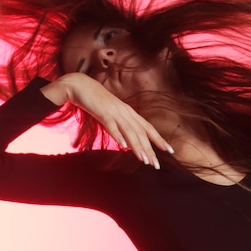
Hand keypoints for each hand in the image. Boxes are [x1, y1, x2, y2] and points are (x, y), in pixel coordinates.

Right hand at [41, 73, 173, 168]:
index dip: (159, 139)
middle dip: (149, 149)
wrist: (81, 85)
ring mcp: (115, 112)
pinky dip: (118, 135)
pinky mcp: (102, 112)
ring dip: (137, 146)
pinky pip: (111, 125)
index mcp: (130, 113)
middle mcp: (126, 112)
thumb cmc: (97, 102)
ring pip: (129, 131)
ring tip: (145, 160)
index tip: (170, 151)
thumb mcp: (113, 115)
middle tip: (156, 165)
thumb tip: (128, 143)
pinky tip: (123, 146)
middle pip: (141, 133)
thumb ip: (121, 127)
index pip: (148, 128)